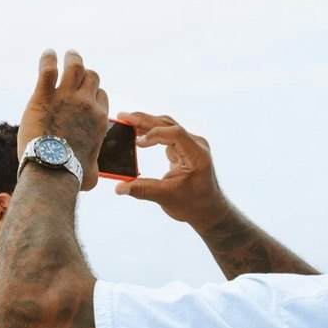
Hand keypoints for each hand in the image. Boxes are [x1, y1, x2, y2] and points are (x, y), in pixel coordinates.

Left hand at [18, 49, 108, 190]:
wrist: (52, 170)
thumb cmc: (72, 175)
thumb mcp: (91, 174)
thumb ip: (94, 169)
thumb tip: (92, 178)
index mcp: (99, 119)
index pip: (101, 95)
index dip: (94, 91)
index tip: (85, 93)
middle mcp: (86, 104)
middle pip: (92, 77)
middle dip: (85, 72)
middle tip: (76, 67)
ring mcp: (66, 98)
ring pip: (75, 66)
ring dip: (72, 58)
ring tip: (67, 54)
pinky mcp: (43, 97)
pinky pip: (48, 69)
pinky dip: (48, 60)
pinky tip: (47, 55)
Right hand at [113, 113, 229, 228]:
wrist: (208, 210)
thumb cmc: (193, 205)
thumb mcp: (167, 198)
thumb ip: (143, 190)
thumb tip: (119, 188)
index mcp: (197, 154)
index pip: (175, 134)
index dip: (154, 135)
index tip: (137, 143)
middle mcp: (196, 145)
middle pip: (169, 125)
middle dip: (145, 120)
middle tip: (123, 117)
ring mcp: (191, 145)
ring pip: (167, 127)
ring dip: (147, 123)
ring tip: (126, 121)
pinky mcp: (184, 149)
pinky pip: (167, 135)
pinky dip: (151, 133)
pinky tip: (138, 133)